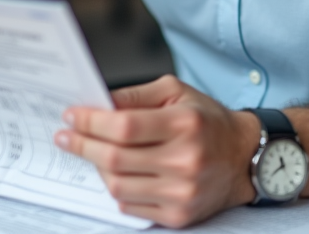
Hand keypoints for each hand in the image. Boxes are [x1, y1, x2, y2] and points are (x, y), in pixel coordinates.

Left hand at [55, 75, 258, 227]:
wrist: (243, 157)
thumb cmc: (207, 121)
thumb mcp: (175, 92)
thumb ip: (135, 96)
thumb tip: (97, 103)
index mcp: (184, 124)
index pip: (124, 126)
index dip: (91, 122)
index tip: (72, 116)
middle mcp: (185, 160)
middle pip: (115, 158)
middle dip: (82, 145)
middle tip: (65, 136)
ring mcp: (182, 192)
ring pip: (117, 186)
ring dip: (96, 168)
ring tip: (91, 153)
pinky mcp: (180, 215)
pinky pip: (130, 207)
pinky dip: (116, 189)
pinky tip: (116, 173)